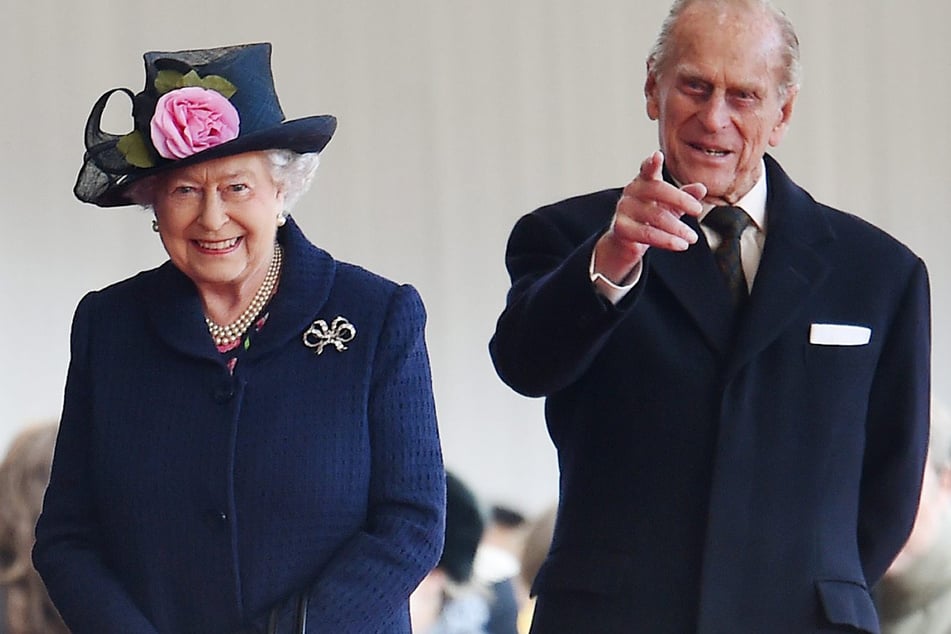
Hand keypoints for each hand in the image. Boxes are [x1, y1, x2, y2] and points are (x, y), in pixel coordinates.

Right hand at [593, 151, 705, 283]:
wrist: (626, 242)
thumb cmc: (650, 218)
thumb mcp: (671, 206)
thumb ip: (686, 196)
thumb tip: (701, 188)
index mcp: (644, 181)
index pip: (647, 169)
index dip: (652, 163)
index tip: (658, 156)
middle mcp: (631, 191)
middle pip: (657, 189)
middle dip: (681, 199)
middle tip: (698, 210)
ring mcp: (624, 209)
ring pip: (655, 215)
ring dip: (678, 228)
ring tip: (692, 237)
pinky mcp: (621, 228)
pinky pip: (648, 234)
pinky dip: (667, 241)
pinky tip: (681, 245)